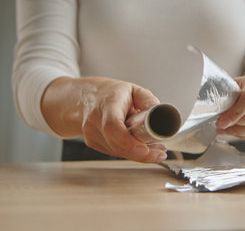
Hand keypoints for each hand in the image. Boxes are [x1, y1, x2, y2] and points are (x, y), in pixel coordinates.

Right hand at [41, 77, 166, 162]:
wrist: (85, 96)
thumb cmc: (112, 93)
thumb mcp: (132, 89)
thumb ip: (147, 99)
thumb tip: (158, 110)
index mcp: (107, 104)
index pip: (112, 126)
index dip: (127, 141)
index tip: (144, 149)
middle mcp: (95, 119)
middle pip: (116, 144)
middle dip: (140, 154)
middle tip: (160, 153)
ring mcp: (91, 133)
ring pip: (116, 151)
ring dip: (138, 155)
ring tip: (156, 151)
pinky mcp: (92, 142)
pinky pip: (113, 152)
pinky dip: (128, 153)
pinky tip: (141, 150)